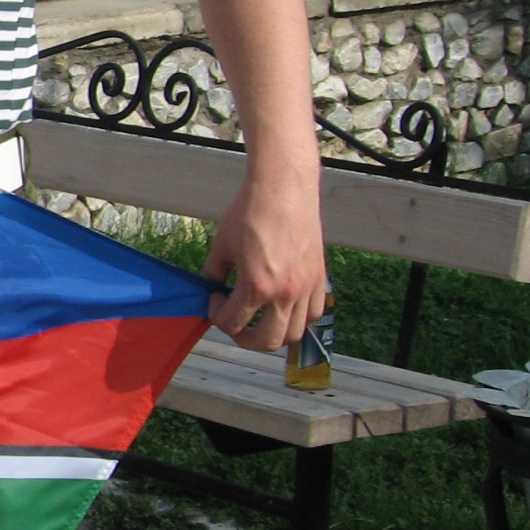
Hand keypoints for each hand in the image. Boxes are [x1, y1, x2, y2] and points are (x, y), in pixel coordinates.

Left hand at [202, 160, 326, 352]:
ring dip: (274, 333)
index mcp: (256, 286)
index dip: (216, 315)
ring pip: (295, 334)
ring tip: (259, 318)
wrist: (283, 189)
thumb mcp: (222, 245)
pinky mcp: (319, 278)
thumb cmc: (250, 212)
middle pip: (267, 341)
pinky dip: (300, 319)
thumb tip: (209, 290)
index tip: (214, 298)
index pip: (232, 323)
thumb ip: (214, 273)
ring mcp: (307, 287)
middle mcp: (285, 293)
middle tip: (234, 322)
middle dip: (244, 338)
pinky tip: (283, 306)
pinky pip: (315, 313)